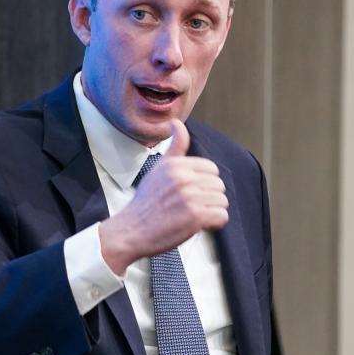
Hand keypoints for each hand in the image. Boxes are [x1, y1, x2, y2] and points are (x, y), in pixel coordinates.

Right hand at [98, 120, 228, 274]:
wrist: (131, 231)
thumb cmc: (145, 203)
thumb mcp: (158, 168)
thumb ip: (174, 146)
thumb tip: (176, 123)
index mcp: (176, 165)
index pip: (211, 169)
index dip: (203, 183)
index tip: (189, 193)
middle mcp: (183, 178)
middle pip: (219, 185)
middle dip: (208, 198)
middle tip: (189, 207)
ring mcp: (190, 197)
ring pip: (222, 201)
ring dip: (211, 211)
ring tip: (193, 216)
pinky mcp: (195, 216)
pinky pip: (222, 216)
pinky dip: (214, 223)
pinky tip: (199, 225)